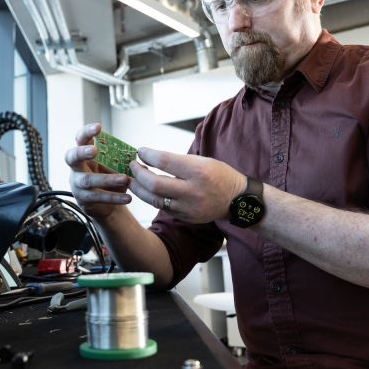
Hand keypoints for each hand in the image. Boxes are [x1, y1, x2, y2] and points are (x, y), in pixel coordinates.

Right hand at [65, 122, 131, 221]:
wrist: (107, 206)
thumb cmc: (110, 179)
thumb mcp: (117, 167)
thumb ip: (126, 162)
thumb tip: (142, 162)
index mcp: (85, 153)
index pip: (81, 139)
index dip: (86, 132)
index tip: (99, 127)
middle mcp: (77, 167)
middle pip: (72, 156)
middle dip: (82, 152)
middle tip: (94, 150)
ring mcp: (77, 183)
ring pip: (87, 180)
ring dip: (107, 178)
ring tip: (125, 179)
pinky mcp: (83, 199)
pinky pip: (97, 197)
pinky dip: (113, 197)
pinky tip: (128, 198)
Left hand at [129, 148, 246, 223]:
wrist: (237, 200)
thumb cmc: (218, 174)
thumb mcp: (202, 161)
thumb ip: (177, 161)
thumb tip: (149, 156)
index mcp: (199, 172)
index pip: (165, 161)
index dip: (148, 155)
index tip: (140, 151)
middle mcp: (193, 191)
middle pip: (155, 185)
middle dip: (138, 174)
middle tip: (132, 165)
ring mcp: (189, 208)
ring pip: (154, 200)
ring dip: (139, 188)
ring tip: (132, 178)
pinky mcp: (186, 217)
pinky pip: (163, 207)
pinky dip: (152, 197)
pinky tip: (146, 190)